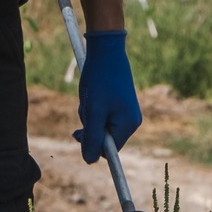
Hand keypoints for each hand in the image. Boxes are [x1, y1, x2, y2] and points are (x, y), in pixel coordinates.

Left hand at [74, 29, 140, 163]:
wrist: (106, 50)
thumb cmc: (100, 80)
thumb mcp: (93, 111)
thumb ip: (92, 137)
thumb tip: (90, 160)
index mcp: (128, 125)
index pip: (109, 151)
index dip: (93, 145)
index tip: (81, 132)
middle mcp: (130, 121)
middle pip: (103, 138)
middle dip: (90, 126)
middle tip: (86, 107)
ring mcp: (125, 111)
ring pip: (100, 125)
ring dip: (89, 115)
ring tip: (89, 96)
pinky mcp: (118, 103)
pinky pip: (100, 114)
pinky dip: (91, 108)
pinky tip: (91, 93)